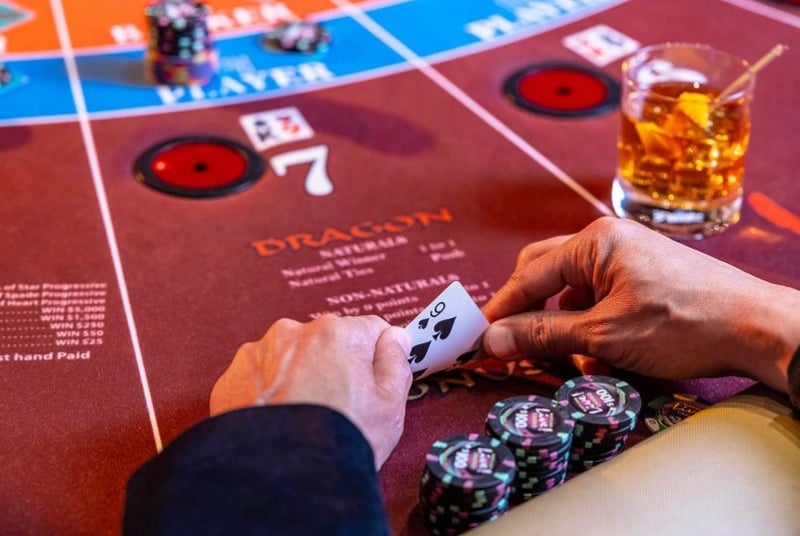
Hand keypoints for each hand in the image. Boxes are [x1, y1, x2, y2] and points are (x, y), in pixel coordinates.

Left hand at [210, 315, 411, 468]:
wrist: (279, 481)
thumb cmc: (339, 442)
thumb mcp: (389, 406)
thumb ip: (396, 362)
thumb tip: (394, 338)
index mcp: (337, 333)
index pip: (369, 330)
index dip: (375, 358)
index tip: (372, 383)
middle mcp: (294, 332)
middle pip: (327, 342)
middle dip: (334, 367)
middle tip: (337, 408)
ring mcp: (258, 353)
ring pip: (291, 358)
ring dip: (298, 378)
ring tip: (303, 419)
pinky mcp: (232, 377)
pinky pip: (260, 378)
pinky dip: (268, 394)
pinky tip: (278, 423)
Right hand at [481, 217, 799, 392]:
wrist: (758, 328)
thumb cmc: (683, 323)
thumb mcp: (604, 335)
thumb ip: (543, 334)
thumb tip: (491, 340)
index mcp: (594, 241)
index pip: (528, 275)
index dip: (500, 310)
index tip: (478, 338)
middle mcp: (608, 240)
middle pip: (546, 274)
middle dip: (533, 315)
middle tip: (517, 347)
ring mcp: (629, 257)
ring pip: (574, 292)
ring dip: (566, 327)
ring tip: (577, 361)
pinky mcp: (645, 277)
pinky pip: (601, 299)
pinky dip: (593, 327)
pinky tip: (604, 356)